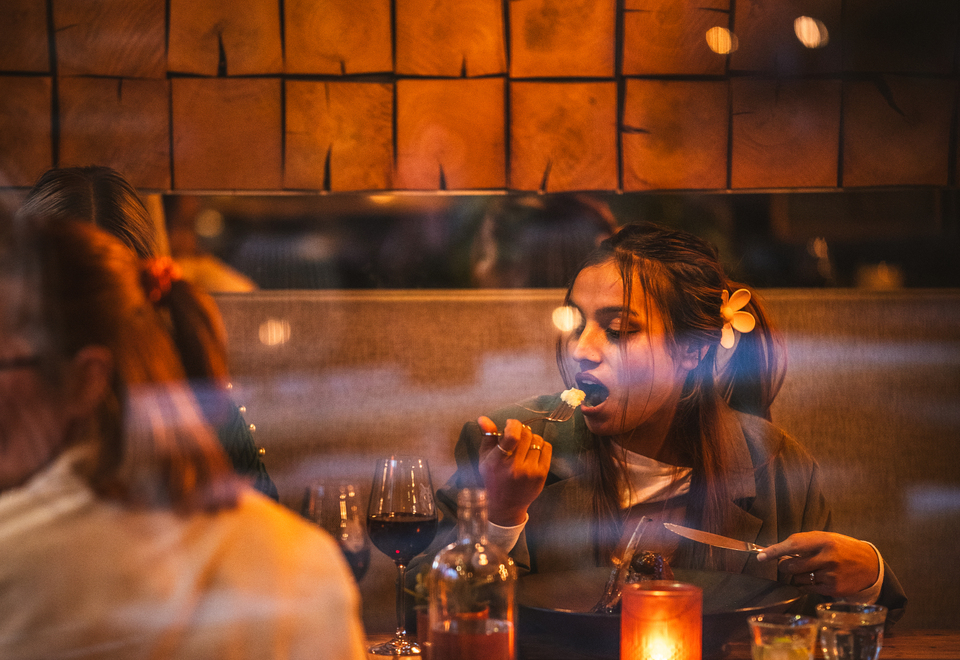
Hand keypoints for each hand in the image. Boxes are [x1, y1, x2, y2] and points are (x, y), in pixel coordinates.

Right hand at [476, 416, 550, 526]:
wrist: (506, 505)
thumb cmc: (493, 479)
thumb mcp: (484, 459)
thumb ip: (487, 437)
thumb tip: (483, 418)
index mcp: (498, 462)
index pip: (511, 436)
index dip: (513, 424)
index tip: (510, 424)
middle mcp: (515, 467)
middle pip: (526, 434)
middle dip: (521, 430)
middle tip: (517, 435)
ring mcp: (530, 471)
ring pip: (537, 439)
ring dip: (531, 438)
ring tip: (524, 444)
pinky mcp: (542, 474)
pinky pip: (547, 448)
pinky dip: (541, 445)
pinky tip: (533, 451)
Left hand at [756, 531, 880, 597]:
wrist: (870, 564)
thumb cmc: (841, 548)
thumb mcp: (825, 538)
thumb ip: (804, 543)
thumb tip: (778, 551)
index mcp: (822, 541)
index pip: (792, 546)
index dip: (774, 551)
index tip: (760, 557)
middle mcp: (826, 558)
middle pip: (790, 566)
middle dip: (785, 565)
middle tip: (790, 562)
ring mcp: (829, 575)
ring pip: (797, 578)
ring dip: (797, 575)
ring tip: (811, 569)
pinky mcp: (832, 589)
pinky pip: (807, 588)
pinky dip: (806, 584)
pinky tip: (817, 577)